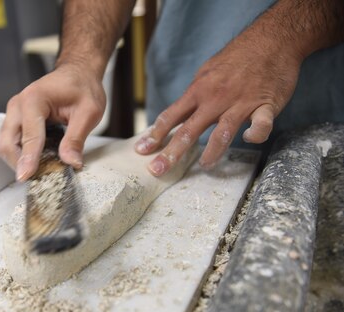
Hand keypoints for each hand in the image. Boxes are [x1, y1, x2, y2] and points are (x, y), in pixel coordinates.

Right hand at [0, 62, 105, 180]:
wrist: (77, 73)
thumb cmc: (82, 87)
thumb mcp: (89, 112)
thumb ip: (77, 138)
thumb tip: (71, 161)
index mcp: (35, 99)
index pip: (29, 135)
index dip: (28, 158)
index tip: (26, 176)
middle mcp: (18, 105)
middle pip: (7, 142)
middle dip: (18, 163)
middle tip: (34, 179)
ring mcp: (14, 112)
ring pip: (5, 144)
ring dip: (17, 160)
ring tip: (36, 171)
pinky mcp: (15, 120)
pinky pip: (10, 142)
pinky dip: (19, 154)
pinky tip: (34, 161)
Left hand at [135, 27, 302, 175]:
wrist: (271, 40)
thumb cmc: (236, 58)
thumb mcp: (207, 73)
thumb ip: (194, 96)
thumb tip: (178, 114)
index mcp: (198, 91)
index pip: (170, 116)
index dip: (154, 135)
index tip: (141, 150)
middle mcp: (215, 99)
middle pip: (189, 130)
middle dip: (171, 152)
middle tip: (157, 170)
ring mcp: (240, 103)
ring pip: (222, 134)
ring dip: (211, 152)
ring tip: (204, 165)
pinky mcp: (266, 105)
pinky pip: (260, 125)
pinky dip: (255, 134)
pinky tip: (249, 138)